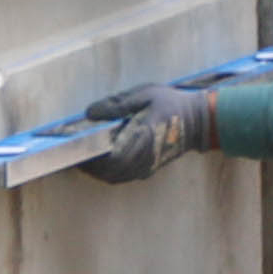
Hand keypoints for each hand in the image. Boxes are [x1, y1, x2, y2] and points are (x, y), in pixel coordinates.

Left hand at [80, 81, 218, 181]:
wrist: (199, 121)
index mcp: (142, 139)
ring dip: (97, 170)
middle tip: (73, 151)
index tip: (74, 147)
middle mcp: (143, 158)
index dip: (89, 157)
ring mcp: (146, 167)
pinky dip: (108, 172)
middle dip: (89, 165)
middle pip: (108, 172)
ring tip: (83, 155)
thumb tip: (90, 113)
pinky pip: (122, 177)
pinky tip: (100, 158)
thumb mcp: (145, 95)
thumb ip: (117, 104)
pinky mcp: (148, 169)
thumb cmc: (171, 104)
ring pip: (114, 177)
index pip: (109, 158)